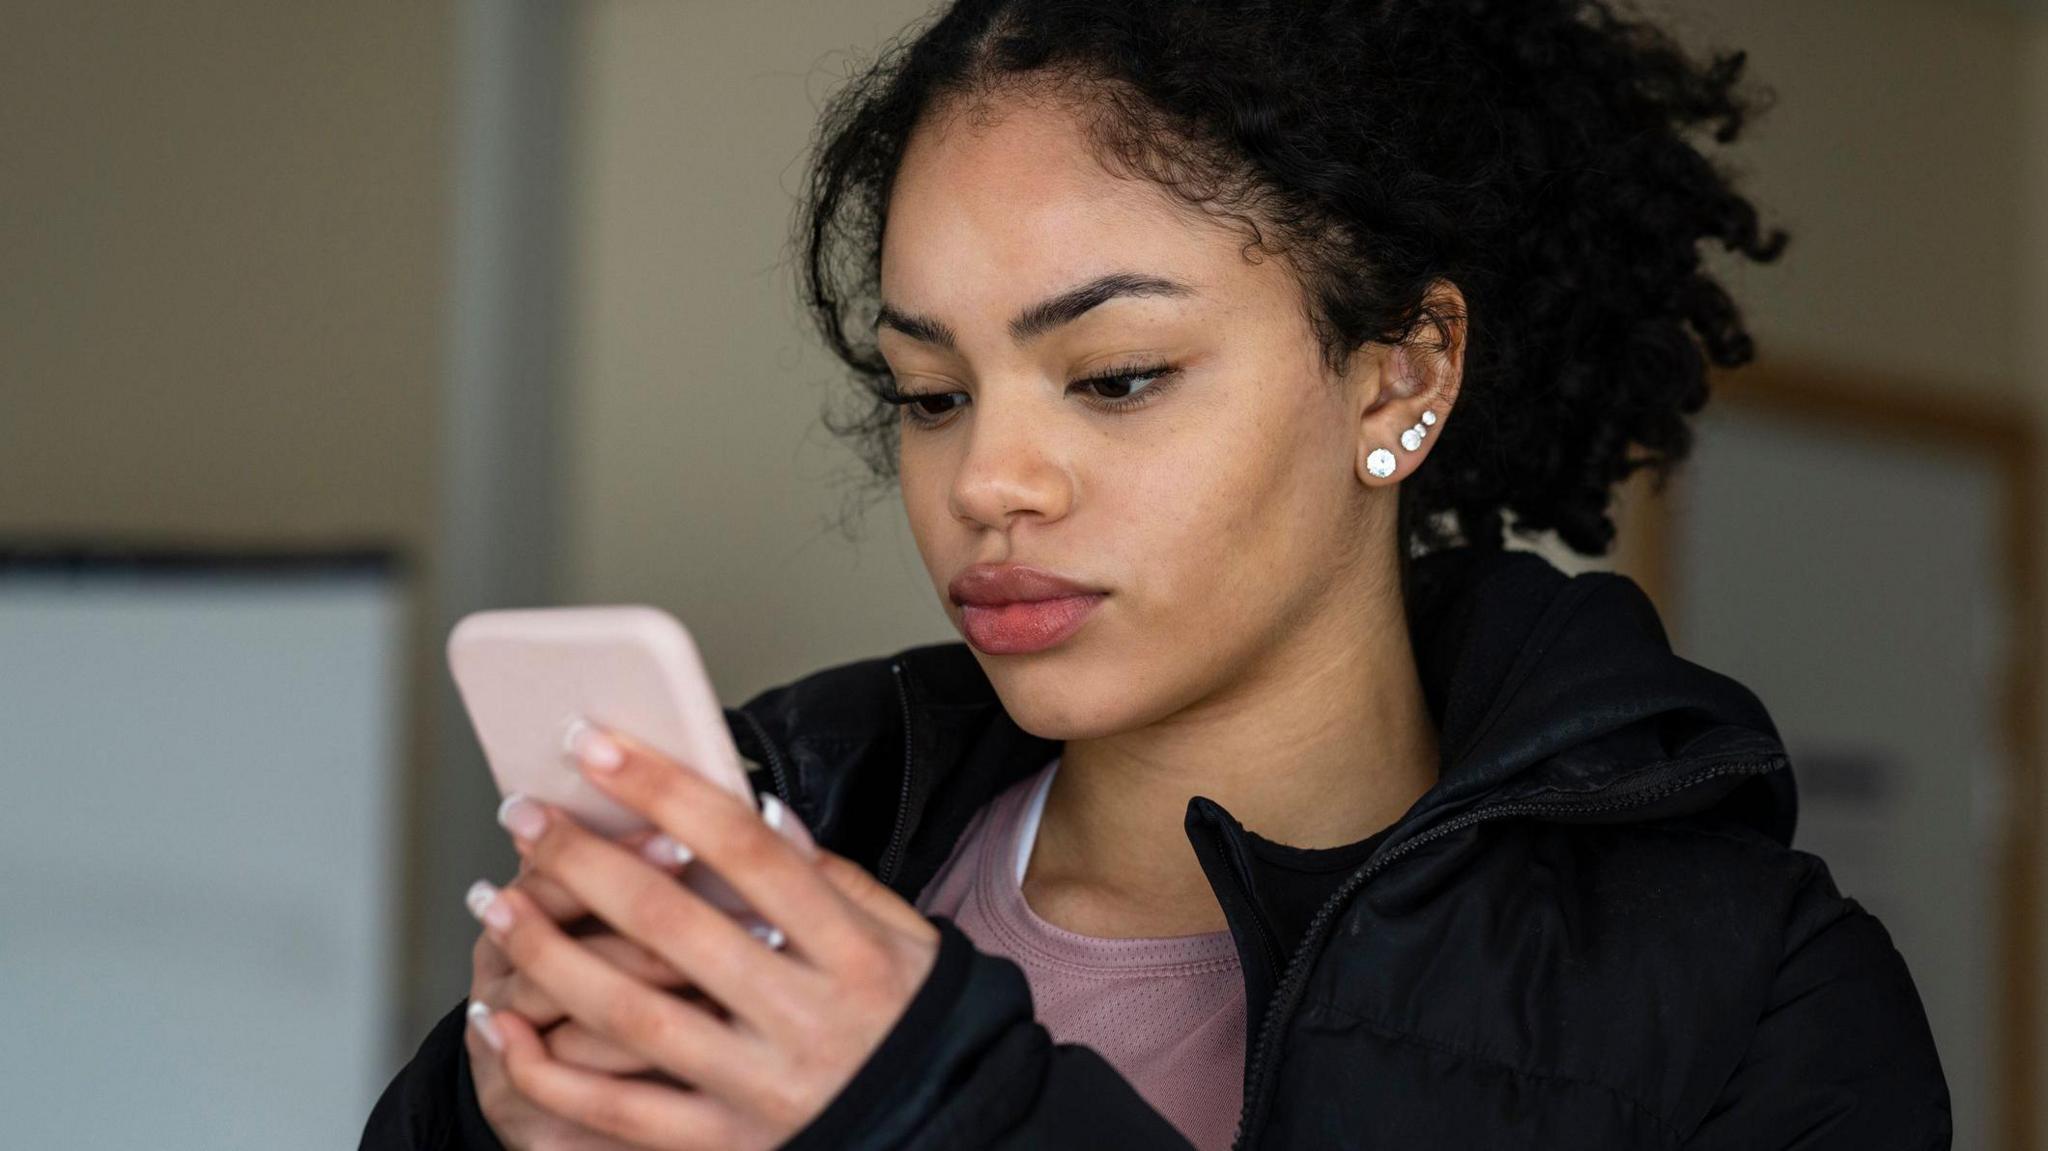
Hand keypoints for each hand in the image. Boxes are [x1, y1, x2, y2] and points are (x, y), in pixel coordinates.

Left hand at [465, 724, 941, 1149]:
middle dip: (583, 860)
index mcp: (853, 953)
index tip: (599, 748)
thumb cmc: (910, 1018)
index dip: (665, 791)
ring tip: (495, 902)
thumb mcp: (905, 936)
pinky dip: (547, 1072)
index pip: (746, 852)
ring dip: (548, 954)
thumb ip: (832, 877)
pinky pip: (617, 1116)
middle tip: (525, 814)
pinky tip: (498, 1025)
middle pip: (672, 925)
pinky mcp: (725, 1147)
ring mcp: (760, 1089)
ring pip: (632, 1018)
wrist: (943, 1131)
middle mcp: (804, 1019)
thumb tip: (755, 812)